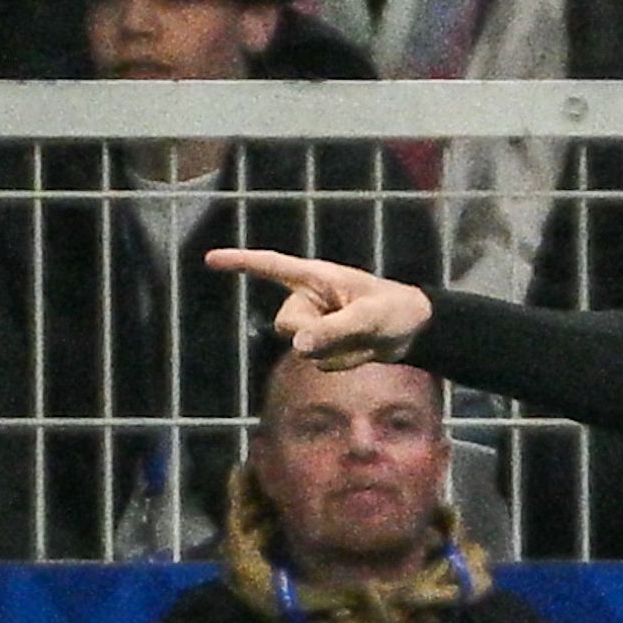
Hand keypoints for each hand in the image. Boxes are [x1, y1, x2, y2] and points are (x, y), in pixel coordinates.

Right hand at [207, 245, 434, 368]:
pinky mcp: (323, 345)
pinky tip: (362, 349)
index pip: (270, 266)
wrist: (414, 329)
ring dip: (337, 350)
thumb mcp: (368, 319)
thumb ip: (333, 330)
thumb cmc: (394, 310)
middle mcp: (308, 299)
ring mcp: (314, 324)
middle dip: (314, 334)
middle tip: (351, 328)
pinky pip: (322, 364)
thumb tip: (298, 345)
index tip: (209, 259)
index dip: (240, 262)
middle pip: (286, 325)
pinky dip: (344, 362)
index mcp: (315, 278)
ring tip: (363, 335)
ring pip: (305, 351)